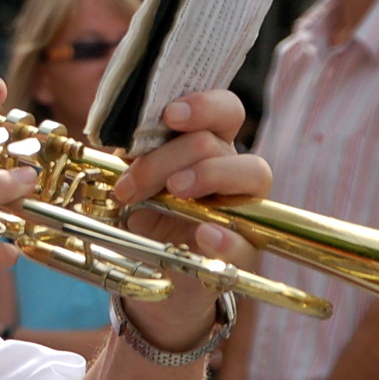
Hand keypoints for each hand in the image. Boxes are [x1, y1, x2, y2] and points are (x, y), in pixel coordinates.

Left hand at [112, 91, 270, 346]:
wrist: (160, 274)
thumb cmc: (149, 219)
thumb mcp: (135, 188)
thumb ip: (134, 166)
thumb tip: (126, 154)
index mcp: (207, 147)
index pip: (222, 110)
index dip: (202, 105)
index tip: (168, 115)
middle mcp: (231, 170)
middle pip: (216, 142)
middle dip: (168, 157)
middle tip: (132, 184)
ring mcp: (244, 208)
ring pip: (252, 171)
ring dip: (208, 175)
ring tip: (175, 191)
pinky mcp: (245, 251)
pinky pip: (246, 240)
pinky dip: (225, 236)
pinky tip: (204, 234)